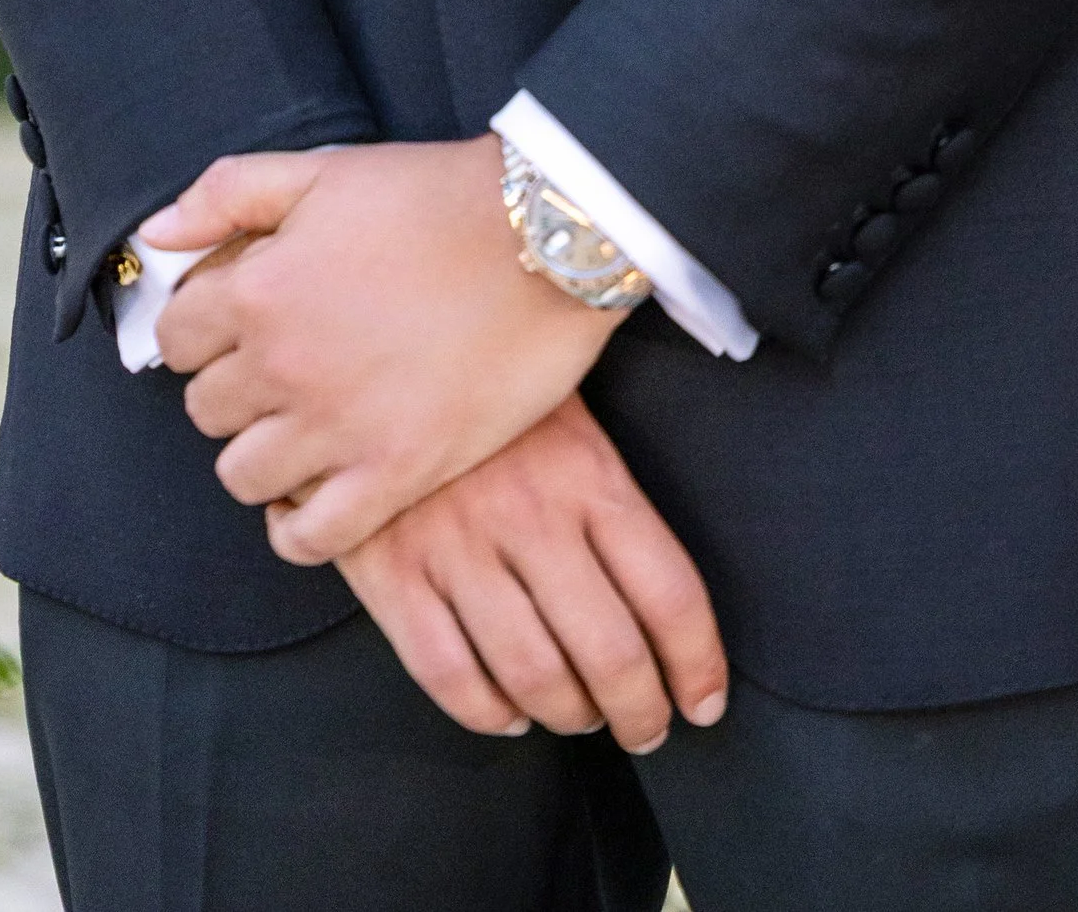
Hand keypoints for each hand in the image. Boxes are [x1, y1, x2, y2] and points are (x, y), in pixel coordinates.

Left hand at [147, 136, 614, 563]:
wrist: (547, 237)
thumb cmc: (436, 196)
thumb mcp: (322, 171)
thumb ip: (225, 194)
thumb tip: (153, 235)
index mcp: (258, 289)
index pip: (176, 338)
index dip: (202, 329)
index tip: (237, 326)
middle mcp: (283, 366)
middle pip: (206, 410)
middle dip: (233, 389)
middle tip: (279, 372)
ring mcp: (337, 427)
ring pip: (242, 476)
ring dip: (261, 455)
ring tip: (300, 429)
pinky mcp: (395, 473)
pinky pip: (310, 539)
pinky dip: (298, 529)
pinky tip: (313, 498)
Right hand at [339, 396, 727, 752]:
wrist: (373, 349)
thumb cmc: (488, 391)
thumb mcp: (568, 415)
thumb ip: (612, 497)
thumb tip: (664, 604)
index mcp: (588, 473)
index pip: (669, 593)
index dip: (697, 664)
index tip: (704, 701)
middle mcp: (530, 516)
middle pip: (610, 653)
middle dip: (639, 712)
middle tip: (646, 729)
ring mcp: (457, 547)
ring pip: (534, 676)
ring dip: (568, 716)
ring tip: (580, 717)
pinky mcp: (392, 572)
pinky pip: (449, 675)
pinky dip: (487, 713)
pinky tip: (508, 713)